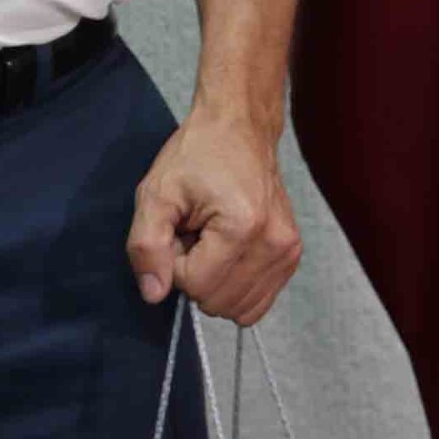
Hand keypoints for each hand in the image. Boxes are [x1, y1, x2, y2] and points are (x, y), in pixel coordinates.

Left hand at [126, 109, 302, 326]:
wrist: (239, 128)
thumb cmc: (197, 154)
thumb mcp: (156, 192)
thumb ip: (146, 245)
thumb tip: (154, 294)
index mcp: (242, 227)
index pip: (195, 285)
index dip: (175, 261)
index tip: (180, 227)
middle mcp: (274, 244)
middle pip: (217, 302)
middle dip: (195, 274)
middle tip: (194, 231)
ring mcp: (288, 253)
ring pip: (237, 310)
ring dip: (215, 281)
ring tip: (211, 239)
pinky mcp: (291, 257)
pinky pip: (256, 303)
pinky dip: (234, 287)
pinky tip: (228, 252)